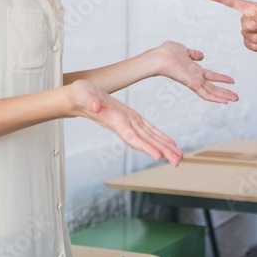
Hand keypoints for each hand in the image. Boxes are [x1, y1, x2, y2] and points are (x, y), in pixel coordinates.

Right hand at [68, 80, 182, 165]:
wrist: (78, 98)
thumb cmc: (80, 95)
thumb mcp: (84, 93)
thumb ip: (90, 100)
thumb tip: (96, 105)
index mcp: (114, 121)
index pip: (131, 137)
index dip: (145, 146)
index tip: (158, 156)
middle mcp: (123, 126)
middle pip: (144, 142)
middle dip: (161, 152)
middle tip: (177, 163)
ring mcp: (128, 124)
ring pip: (149, 138)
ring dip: (164, 148)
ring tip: (179, 157)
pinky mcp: (131, 119)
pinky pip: (148, 131)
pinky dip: (159, 137)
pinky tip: (169, 144)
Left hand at [155, 41, 237, 103]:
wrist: (160, 56)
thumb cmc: (167, 52)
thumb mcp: (183, 50)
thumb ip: (193, 53)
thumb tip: (201, 55)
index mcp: (194, 69)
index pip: (210, 76)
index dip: (221, 79)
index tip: (231, 81)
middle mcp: (195, 77)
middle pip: (213, 87)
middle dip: (225, 92)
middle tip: (236, 97)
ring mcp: (194, 82)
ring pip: (211, 92)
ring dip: (224, 96)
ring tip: (235, 99)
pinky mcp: (192, 84)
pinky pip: (205, 94)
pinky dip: (215, 98)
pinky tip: (224, 101)